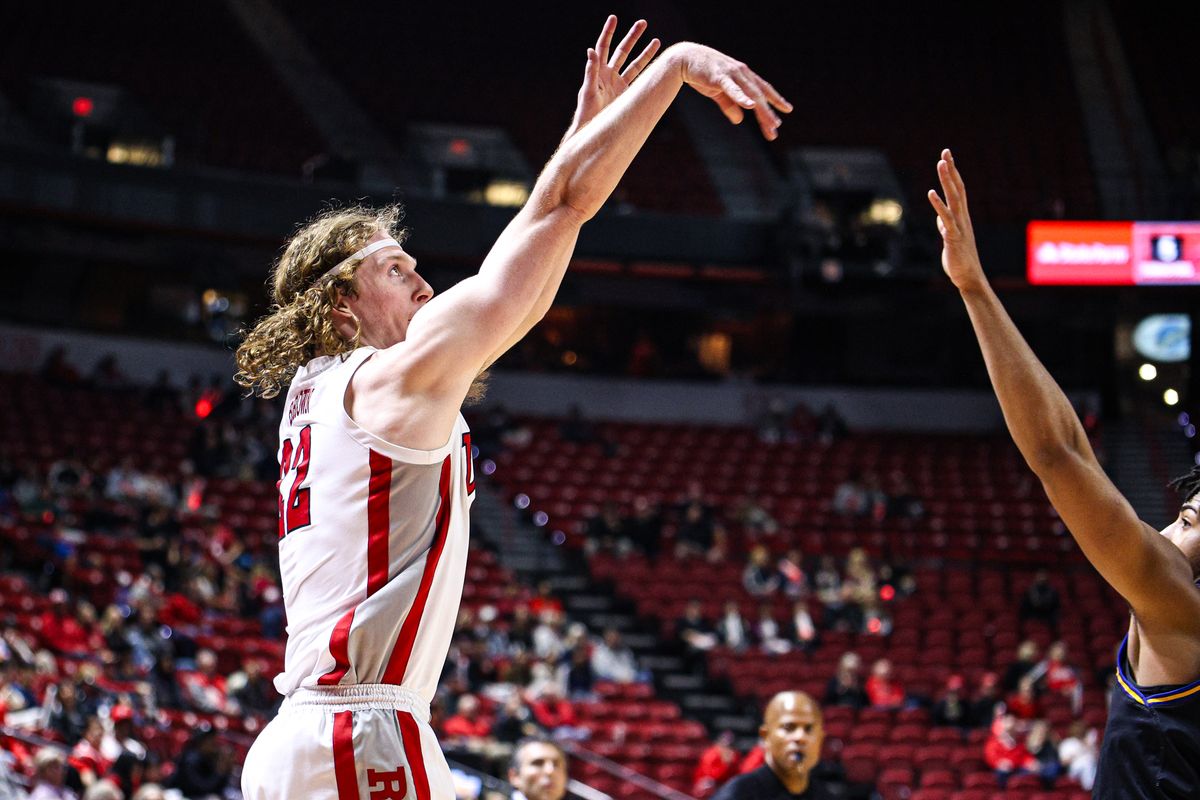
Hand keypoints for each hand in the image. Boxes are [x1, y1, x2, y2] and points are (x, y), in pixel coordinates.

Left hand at [569, 16, 660, 135]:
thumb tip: (590, 50)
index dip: (608, 32)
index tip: (614, 18)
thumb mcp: (588, 91)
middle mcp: (609, 75)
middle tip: (643, 23)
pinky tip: (658, 64)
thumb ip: (590, 71)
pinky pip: (639, 80)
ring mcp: (618, 84)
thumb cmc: (586, 112)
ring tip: (657, 41)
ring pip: (634, 64)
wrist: (593, 131)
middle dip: (632, 37)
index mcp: (598, 71)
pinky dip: (648, 72)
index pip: (604, 46)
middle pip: (622, 51)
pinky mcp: (626, 94)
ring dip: (645, 53)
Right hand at [676, 44, 791, 139]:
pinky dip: (742, 97)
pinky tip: (750, 105)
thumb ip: (730, 106)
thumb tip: (740, 120)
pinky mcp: (720, 77)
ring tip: (770, 123)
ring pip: (751, 94)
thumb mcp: (718, 93)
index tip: (787, 110)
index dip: (775, 99)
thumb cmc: (703, 74)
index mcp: (743, 76)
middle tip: (775, 129)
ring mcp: (732, 74)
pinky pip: (733, 89)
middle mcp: (742, 73)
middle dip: (768, 113)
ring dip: (761, 109)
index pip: (763, 90)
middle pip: (760, 96)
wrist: (684, 59)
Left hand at [927, 149, 986, 291]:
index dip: (953, 173)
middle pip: (957, 189)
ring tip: (941, 164)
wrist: (968, 277)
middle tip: (946, 152)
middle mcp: (962, 217)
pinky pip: (946, 218)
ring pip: (954, 199)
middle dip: (951, 170)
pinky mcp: (953, 237)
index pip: (958, 190)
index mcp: (961, 216)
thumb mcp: (950, 238)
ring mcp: (959, 226)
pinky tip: (931, 192)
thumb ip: (945, 226)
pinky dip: (938, 205)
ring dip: (947, 180)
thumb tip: (939, 219)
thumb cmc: (959, 258)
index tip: (947, 156)